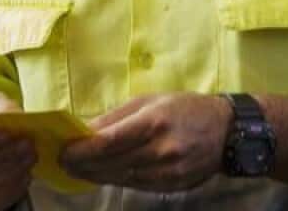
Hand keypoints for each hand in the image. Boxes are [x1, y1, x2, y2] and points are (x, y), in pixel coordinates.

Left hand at [61, 93, 230, 191]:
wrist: (226, 131)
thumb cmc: (184, 108)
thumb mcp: (149, 101)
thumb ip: (115, 116)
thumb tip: (84, 129)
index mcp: (153, 122)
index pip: (108, 142)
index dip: (82, 149)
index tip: (63, 150)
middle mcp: (160, 150)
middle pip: (110, 163)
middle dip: (82, 164)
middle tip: (62, 162)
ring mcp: (167, 171)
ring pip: (120, 177)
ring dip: (94, 174)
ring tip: (76, 168)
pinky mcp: (170, 185)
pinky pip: (134, 184)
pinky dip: (114, 179)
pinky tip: (101, 174)